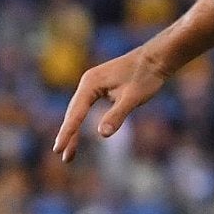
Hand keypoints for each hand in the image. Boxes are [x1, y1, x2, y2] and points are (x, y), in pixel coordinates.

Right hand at [55, 46, 168, 161]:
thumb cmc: (145, 76)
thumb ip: (117, 115)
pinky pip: (85, 107)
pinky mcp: (100, 86)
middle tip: (62, 156)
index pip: (75, 113)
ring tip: (69, 153)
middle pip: (73, 112)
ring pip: (78, 111)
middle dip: (68, 135)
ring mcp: (92, 84)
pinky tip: (78, 134)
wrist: (156, 58)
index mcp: (90, 83)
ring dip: (73, 130)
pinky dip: (81, 121)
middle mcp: (87, 82)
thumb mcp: (132, 98)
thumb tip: (101, 134)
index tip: (58, 149)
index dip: (67, 132)